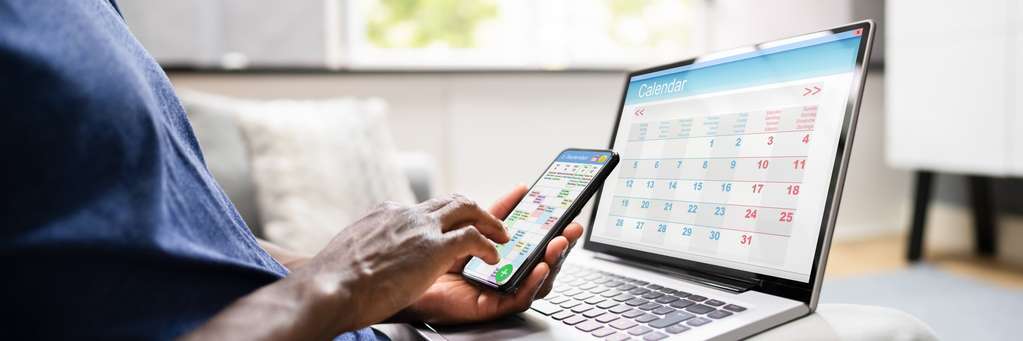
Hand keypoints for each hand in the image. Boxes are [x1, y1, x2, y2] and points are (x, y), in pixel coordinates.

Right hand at [287, 194, 510, 332]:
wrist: (330, 286)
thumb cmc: (332, 280)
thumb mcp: (349, 250)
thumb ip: (366, 246)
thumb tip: (363, 255)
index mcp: (386, 213)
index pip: (422, 208)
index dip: (442, 217)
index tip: (450, 226)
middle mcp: (406, 214)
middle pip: (451, 201)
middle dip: (474, 209)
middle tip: (490, 222)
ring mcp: (421, 229)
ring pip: (468, 210)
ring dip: (489, 221)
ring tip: (501, 235)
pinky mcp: (434, 248)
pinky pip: (473, 239)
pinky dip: (488, 246)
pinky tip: (494, 258)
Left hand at [402, 184, 584, 324]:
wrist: (401, 280)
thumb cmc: (430, 258)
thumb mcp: (468, 227)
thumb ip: (495, 213)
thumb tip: (522, 190)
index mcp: (502, 255)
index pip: (534, 241)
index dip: (553, 228)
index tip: (566, 213)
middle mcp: (504, 273)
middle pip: (542, 261)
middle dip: (561, 244)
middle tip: (571, 229)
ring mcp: (500, 290)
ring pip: (537, 280)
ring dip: (552, 262)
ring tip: (558, 245)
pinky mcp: (491, 306)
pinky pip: (519, 298)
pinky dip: (533, 283)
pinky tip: (539, 267)